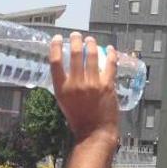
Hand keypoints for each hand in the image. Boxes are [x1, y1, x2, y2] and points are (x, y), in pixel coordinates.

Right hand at [50, 32, 119, 146]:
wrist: (95, 132)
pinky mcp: (107, 85)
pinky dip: (111, 54)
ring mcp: (93, 84)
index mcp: (62, 89)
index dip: (56, 47)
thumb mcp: (63, 102)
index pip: (55, 62)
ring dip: (91, 44)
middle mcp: (76, 84)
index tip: (58, 38)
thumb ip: (65, 85)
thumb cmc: (78, 119)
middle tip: (76, 35)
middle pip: (75, 54)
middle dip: (76, 41)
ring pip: (92, 56)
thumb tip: (68, 67)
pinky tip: (110, 48)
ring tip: (90, 40)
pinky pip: (110, 64)